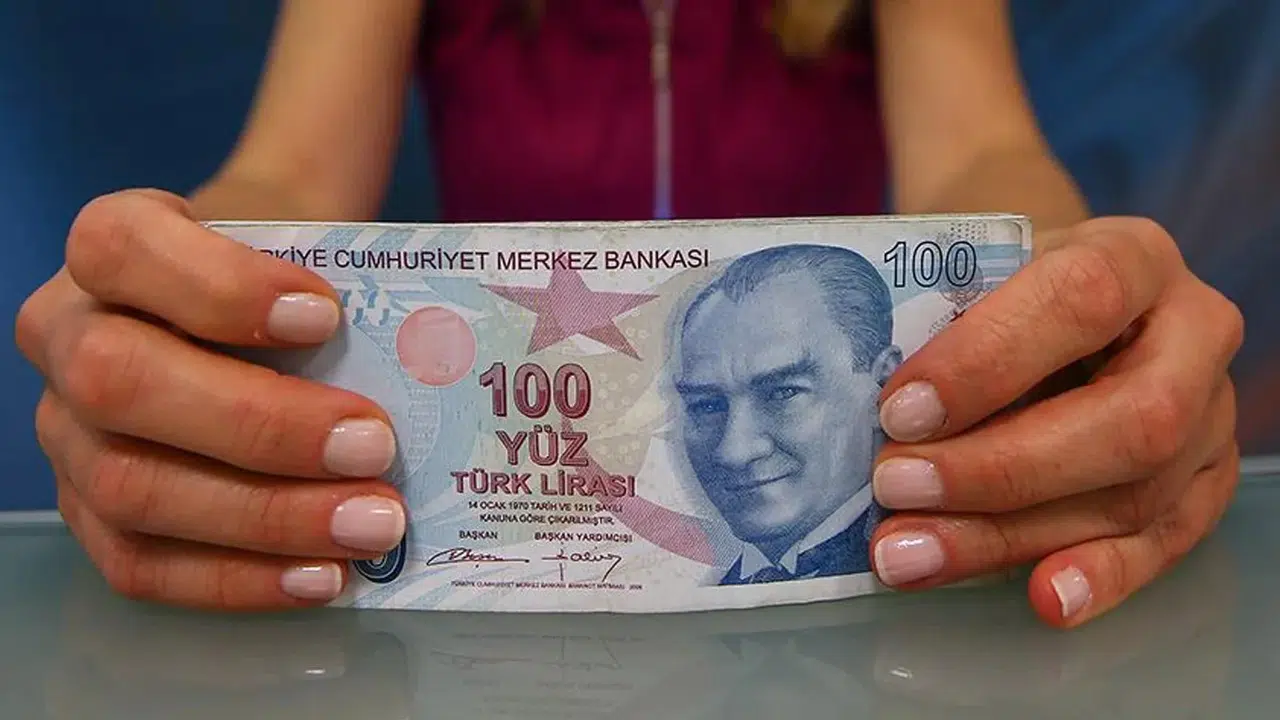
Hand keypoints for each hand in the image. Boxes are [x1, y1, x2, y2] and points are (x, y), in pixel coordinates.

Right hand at [14, 189, 405, 610]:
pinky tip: (323, 576)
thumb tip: (427, 364)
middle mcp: (65, 334)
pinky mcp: (90, 515)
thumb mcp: (305, 247)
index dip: (220, 288)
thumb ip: (342, 283)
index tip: (327, 315)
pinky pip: (141, 564)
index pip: (123, 248)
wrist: (262, 310)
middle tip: (375, 445)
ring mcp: (65, 433)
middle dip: (260, 425)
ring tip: (372, 523)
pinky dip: (240, 578)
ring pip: (131, 488)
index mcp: (110, 247)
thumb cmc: (286, 276)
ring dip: (266, 517)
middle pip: (121, 382)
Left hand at [867, 216, 1243, 627]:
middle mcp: (1194, 332)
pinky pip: (1163, 543)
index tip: (898, 410)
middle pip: (1131, 417)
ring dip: (1010, 534)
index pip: (1079, 299)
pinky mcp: (1204, 483)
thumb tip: (867, 418)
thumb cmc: (998, 287)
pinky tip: (1041, 598)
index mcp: (1132, 256)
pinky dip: (1098, 576)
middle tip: (893, 486)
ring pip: (1134, 493)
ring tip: (908, 553)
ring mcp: (1211, 414)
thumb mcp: (972, 274)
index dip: (986, 361)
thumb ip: (936, 324)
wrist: (1053, 300)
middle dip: (999, 466)